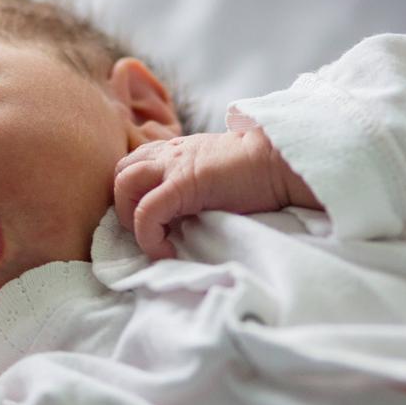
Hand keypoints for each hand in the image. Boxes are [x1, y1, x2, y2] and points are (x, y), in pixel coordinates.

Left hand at [113, 128, 318, 259]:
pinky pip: (146, 211)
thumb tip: (180, 223)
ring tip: (155, 239)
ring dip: (129, 218)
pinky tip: (166, 252)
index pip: (133, 167)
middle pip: (121, 172)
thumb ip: (192, 191)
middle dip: (123, 206)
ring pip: (123, 184)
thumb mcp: (214, 179)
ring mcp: (174, 165)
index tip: (151, 224)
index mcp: (176, 152)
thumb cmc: (258, 176)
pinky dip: (148, 237)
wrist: (284, 162)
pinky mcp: (183, 183)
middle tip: (151, 232)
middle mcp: (169, 154)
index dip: (132, 196)